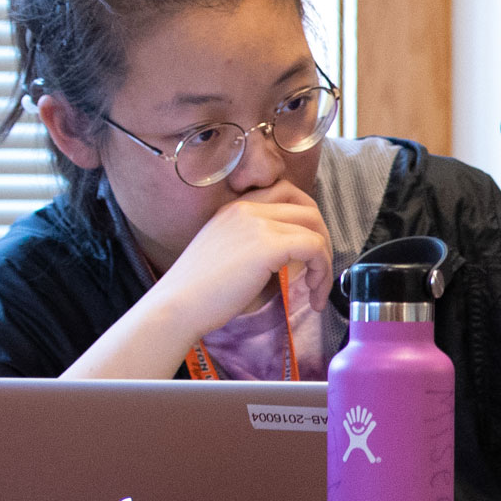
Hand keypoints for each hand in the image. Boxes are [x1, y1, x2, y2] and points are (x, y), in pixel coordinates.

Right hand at [144, 180, 332, 339]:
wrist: (175, 306)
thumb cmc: (199, 293)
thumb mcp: (229, 255)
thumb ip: (258, 245)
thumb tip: (297, 257)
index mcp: (235, 208)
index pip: (286, 193)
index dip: (306, 219)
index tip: (307, 249)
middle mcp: (247, 208)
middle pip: (307, 205)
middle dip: (322, 237)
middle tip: (318, 269)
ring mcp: (257, 223)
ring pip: (315, 228)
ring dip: (324, 260)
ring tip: (315, 288)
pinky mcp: (268, 245)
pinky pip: (314, 248)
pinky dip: (323, 271)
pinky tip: (313, 294)